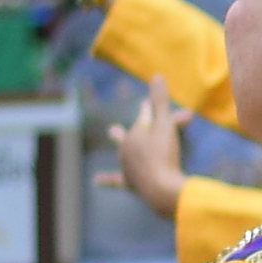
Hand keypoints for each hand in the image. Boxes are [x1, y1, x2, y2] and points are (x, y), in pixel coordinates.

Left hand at [108, 79, 185, 219]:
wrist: (160, 188)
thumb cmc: (163, 154)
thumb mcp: (165, 125)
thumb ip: (160, 101)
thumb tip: (157, 74)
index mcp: (135, 133)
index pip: (144, 117)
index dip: (149, 109)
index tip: (148, 103)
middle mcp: (126, 148)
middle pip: (128, 136)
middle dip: (124, 131)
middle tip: (114, 128)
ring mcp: (127, 166)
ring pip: (123, 154)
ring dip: (121, 147)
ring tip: (113, 137)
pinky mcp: (129, 183)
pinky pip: (115, 181)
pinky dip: (106, 180)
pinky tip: (96, 181)